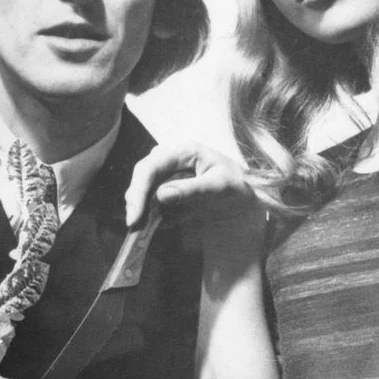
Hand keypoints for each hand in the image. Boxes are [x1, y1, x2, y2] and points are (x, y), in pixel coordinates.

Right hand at [125, 142, 264, 238]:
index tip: (135, 215)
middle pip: (142, 176)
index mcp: (185, 151)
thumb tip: (161, 196)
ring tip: (145, 228)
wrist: (243, 198)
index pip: (152, 166)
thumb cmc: (236, 187)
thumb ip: (191, 191)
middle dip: (136, 201)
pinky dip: (152, 213)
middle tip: (134, 226)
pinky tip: (166, 223)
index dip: (139, 189)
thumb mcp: (219, 188)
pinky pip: (152, 200)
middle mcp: (172, 158)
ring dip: (142, 209)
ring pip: (143, 189)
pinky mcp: (167, 187)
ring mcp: (168, 172)